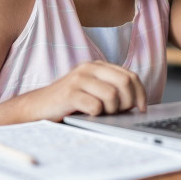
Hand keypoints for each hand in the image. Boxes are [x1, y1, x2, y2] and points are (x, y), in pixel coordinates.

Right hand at [23, 61, 146, 121]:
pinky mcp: (70, 93)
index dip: (140, 94)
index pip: (131, 76)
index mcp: (99, 66)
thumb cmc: (70, 102)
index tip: (141, 109)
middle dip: (128, 103)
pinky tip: (89, 115)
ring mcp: (79, 79)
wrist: (39, 107)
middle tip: (119, 113)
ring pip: (113, 95)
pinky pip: (96, 106)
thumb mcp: (94, 91)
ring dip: (112, 111)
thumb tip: (138, 102)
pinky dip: (96, 114)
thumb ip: (113, 90)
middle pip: (125, 83)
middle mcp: (90, 68)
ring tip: (102, 114)